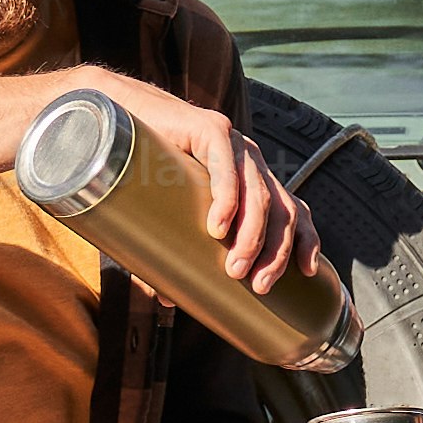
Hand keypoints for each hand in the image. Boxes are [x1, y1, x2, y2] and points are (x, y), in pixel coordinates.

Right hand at [119, 80, 314, 292]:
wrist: (114, 123)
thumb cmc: (145, 174)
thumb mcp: (168, 218)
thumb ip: (172, 252)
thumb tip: (169, 299)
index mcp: (251, 180)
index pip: (292, 210)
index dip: (306, 240)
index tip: (309, 272)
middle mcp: (250, 162)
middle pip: (281, 210)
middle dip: (276, 252)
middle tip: (258, 286)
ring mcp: (233, 144)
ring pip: (259, 194)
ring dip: (252, 236)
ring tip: (235, 269)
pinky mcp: (209, 129)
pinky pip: (227, 167)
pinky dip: (227, 199)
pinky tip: (218, 226)